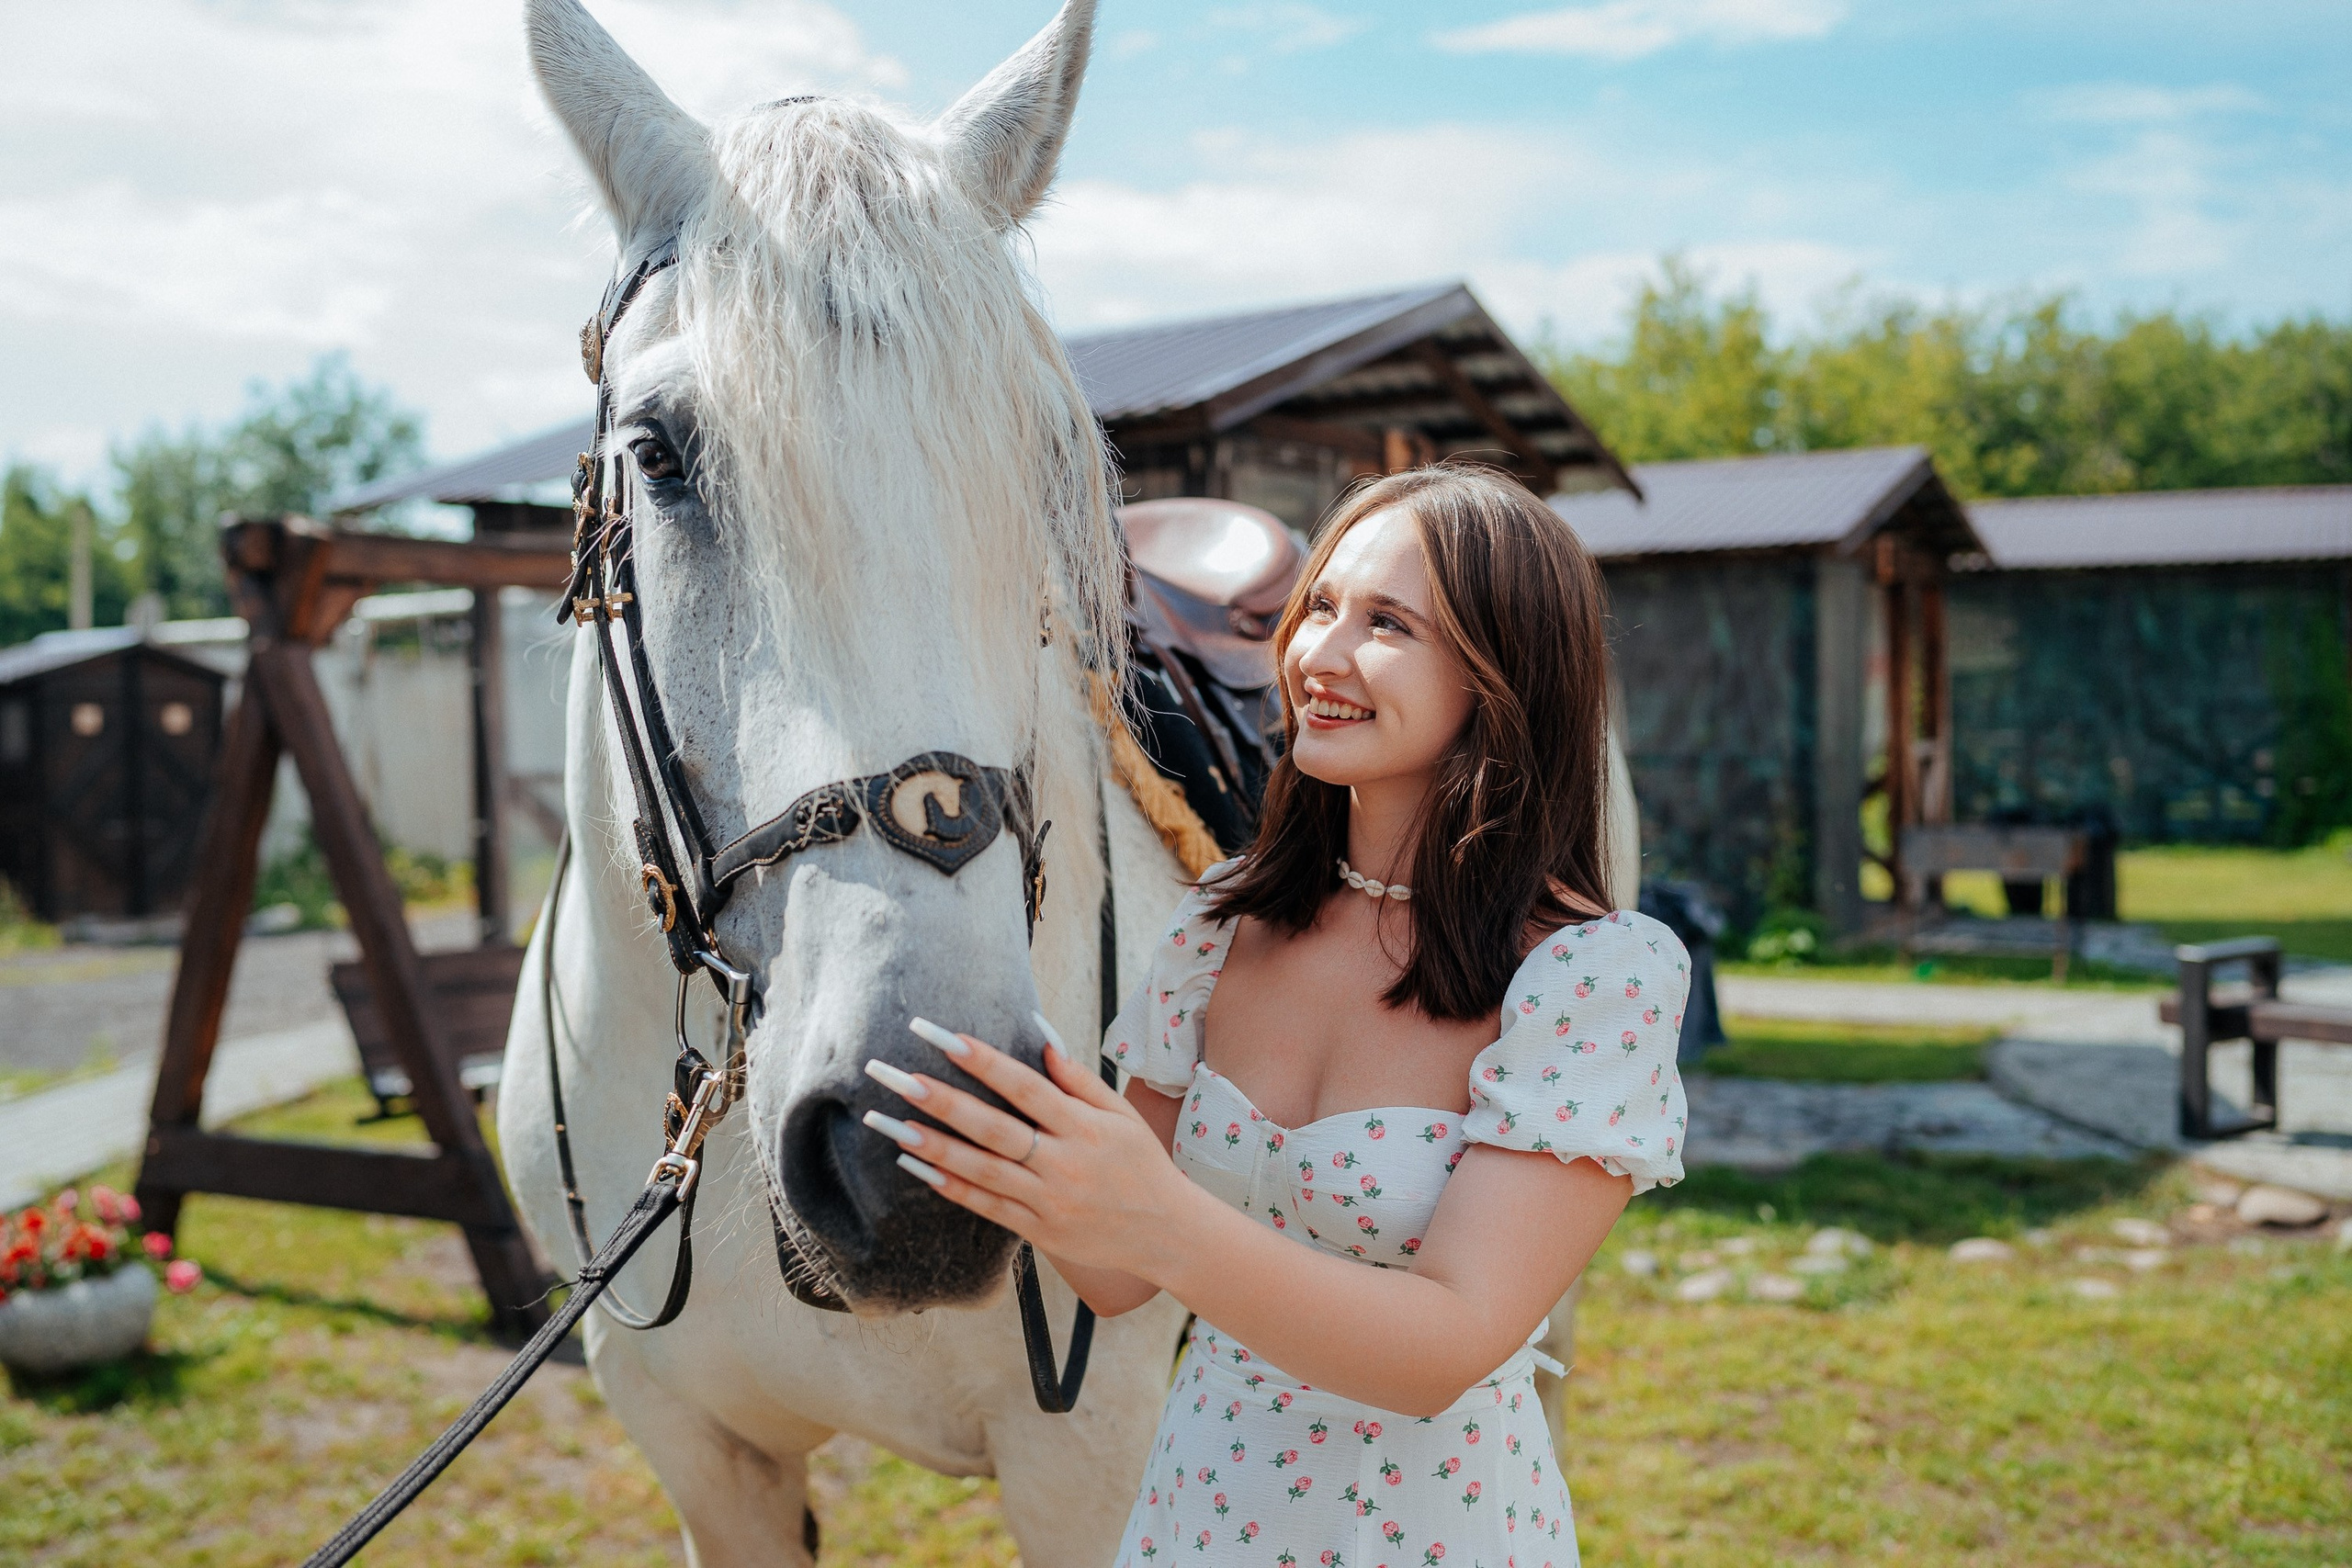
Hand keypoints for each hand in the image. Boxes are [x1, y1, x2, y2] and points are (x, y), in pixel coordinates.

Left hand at [860, 1014, 1198, 1278]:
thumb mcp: (1120, 1114)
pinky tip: (914, 1166)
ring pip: (981, 1169)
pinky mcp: (1039, 1231)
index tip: (941, 1036)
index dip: (982, 1060)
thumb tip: (1039, 1036)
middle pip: (992, 1127)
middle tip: (894, 1076)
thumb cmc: (1140, 1163)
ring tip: (888, 1123)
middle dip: (939, 1100)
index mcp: (1084, 1127)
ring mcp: (1048, 1200)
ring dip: (931, 1145)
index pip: (1024, 1086)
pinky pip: (985, 1206)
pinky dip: (949, 1186)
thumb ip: (1078, 1079)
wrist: (1165, 1233)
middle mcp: (1063, 1163)